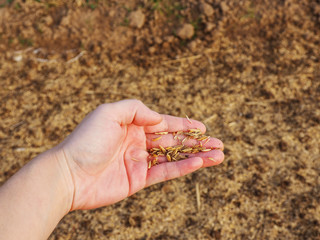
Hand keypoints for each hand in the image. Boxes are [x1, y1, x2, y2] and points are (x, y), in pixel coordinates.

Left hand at [57, 99, 223, 209]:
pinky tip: (199, 164)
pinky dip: (183, 168)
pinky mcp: (139, 180)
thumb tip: (160, 118)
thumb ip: (136, 109)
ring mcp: (139, 162)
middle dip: (196, 142)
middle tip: (218, 143)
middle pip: (174, 141)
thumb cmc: (86, 140)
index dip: (184, 125)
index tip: (203, 127)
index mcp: (132, 125)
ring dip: (196, 156)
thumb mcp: (109, 113)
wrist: (69, 173)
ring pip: (174, 157)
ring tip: (218, 155)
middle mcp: (138, 142)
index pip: (164, 124)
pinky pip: (165, 173)